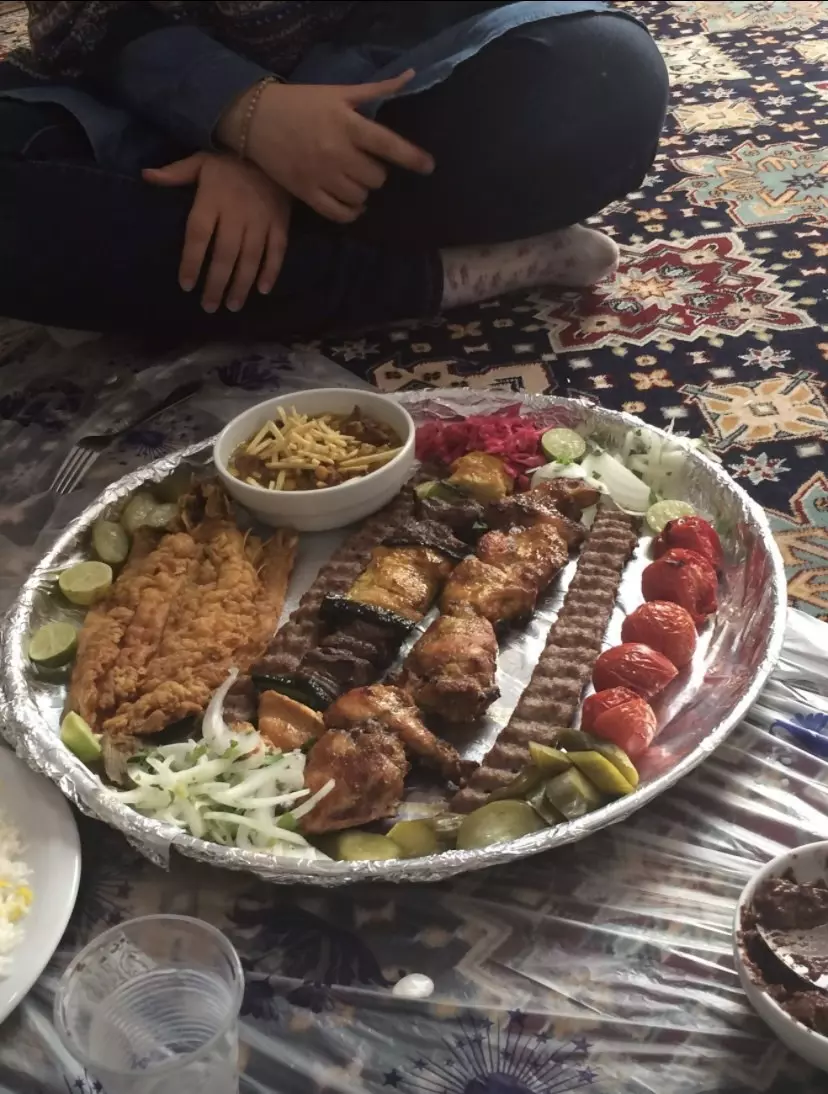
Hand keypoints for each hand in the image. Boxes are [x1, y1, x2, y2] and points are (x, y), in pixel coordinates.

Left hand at [143, 152, 290, 311]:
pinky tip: (263, 290)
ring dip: (241, 285)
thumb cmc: (229, 159)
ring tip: (233, 305)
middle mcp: (236, 214)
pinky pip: (277, 251)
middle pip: (224, 255)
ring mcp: (260, 220)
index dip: (191, 262)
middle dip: (216, 284)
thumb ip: (174, 173)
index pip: (198, 236)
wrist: (270, 146)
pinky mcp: (280, 223)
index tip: (186, 285)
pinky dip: (271, 271)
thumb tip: (146, 176)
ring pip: (250, 259)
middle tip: (209, 307)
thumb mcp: (199, 161)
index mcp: (212, 200)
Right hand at [219, 70, 433, 223]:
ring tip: (353, 179)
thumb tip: (410, 76)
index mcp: (347, 125)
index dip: (412, 157)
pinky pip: (340, 214)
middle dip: (376, 171)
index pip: (387, 145)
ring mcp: (321, 176)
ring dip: (363, 190)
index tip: (429, 166)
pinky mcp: (307, 194)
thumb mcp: (338, 92)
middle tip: (364, 163)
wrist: (255, 118)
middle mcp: (336, 153)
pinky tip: (352, 203)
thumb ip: (375, 90)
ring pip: (360, 197)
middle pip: (376, 177)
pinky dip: (351, 212)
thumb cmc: (301, 103)